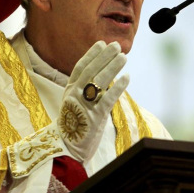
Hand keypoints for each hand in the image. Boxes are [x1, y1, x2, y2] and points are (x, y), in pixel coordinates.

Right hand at [57, 41, 128, 161]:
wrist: (67, 149)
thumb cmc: (75, 124)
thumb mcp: (75, 102)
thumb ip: (86, 87)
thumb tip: (103, 71)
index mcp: (69, 90)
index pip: (80, 67)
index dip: (91, 54)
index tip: (102, 43)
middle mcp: (75, 94)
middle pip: (91, 71)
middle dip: (104, 57)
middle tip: (116, 45)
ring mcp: (84, 105)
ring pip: (100, 82)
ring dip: (113, 67)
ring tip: (124, 57)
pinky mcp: (94, 117)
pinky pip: (108, 99)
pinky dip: (118, 87)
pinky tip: (127, 77)